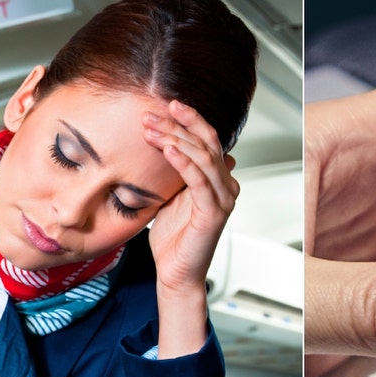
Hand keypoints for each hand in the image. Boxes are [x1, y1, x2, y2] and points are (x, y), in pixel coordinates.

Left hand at [142, 100, 239, 357]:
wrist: (175, 272)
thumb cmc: (173, 238)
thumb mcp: (168, 194)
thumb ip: (172, 169)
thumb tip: (165, 144)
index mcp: (216, 178)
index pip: (207, 138)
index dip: (189, 119)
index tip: (166, 104)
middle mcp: (224, 185)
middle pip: (207, 143)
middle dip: (178, 125)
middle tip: (151, 115)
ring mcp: (222, 198)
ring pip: (204, 158)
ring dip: (176, 139)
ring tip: (153, 129)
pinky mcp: (214, 213)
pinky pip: (200, 181)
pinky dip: (184, 163)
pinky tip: (168, 150)